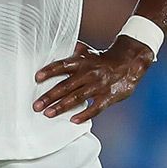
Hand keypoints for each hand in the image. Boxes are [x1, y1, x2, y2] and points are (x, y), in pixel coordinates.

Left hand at [33, 37, 152, 122]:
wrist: (131, 62)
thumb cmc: (105, 59)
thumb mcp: (89, 52)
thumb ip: (74, 52)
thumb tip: (62, 47)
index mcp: (82, 61)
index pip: (62, 65)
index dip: (49, 71)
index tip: (37, 78)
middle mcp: (89, 73)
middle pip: (66, 85)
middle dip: (50, 96)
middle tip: (36, 105)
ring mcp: (98, 85)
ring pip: (77, 98)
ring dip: (61, 106)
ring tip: (48, 114)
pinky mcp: (108, 96)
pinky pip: (95, 108)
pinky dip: (84, 114)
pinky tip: (73, 120)